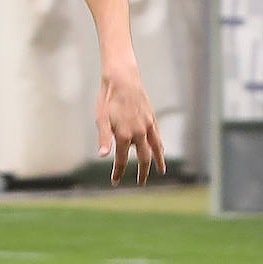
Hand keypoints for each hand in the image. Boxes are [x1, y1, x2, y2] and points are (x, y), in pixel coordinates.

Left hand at [96, 68, 165, 184]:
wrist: (123, 79)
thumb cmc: (107, 99)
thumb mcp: (101, 119)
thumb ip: (104, 138)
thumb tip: (103, 156)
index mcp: (124, 135)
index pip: (121, 160)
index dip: (118, 172)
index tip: (114, 182)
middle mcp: (139, 132)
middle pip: (144, 158)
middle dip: (143, 173)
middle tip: (141, 183)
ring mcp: (147, 125)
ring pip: (156, 148)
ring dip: (158, 161)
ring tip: (161, 171)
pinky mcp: (152, 118)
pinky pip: (158, 136)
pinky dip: (160, 146)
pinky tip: (160, 150)